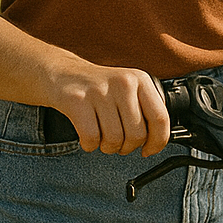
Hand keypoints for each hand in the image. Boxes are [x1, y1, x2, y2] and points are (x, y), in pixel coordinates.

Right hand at [47, 62, 170, 156]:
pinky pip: (91, 138)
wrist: (61, 72)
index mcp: (140, 80)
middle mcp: (123, 83)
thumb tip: (156, 141)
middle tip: (118, 143)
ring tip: (102, 138)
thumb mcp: (128, 88)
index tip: (149, 150)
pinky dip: (89, 145)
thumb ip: (145, 109)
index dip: (157, 142)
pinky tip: (87, 136)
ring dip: (107, 147)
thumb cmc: (98, 87)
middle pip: (137, 135)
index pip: (160, 118)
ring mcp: (100, 91)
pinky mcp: (78, 100)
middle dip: (127, 147)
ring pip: (114, 139)